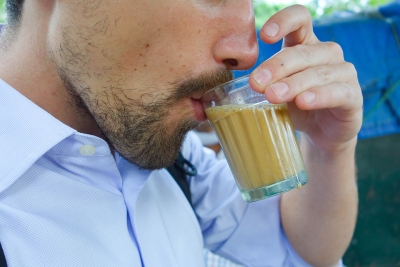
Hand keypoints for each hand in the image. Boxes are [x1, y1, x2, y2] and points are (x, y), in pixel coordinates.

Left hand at [249, 5, 362, 152]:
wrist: (320, 134)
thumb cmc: (294, 107)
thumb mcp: (275, 91)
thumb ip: (261, 83)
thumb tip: (223, 89)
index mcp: (306, 45)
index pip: (300, 19)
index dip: (283, 22)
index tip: (263, 37)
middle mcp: (327, 54)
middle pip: (303, 51)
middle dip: (277, 66)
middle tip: (256, 83)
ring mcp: (343, 74)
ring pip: (319, 72)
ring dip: (294, 83)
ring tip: (273, 95)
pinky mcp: (352, 97)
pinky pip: (338, 92)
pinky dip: (320, 96)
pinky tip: (304, 102)